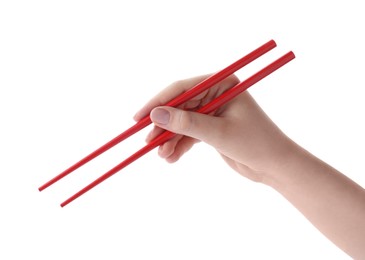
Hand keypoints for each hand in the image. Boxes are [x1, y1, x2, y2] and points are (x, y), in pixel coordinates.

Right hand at [134, 74, 293, 182]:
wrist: (275, 166)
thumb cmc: (256, 144)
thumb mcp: (219, 133)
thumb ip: (188, 123)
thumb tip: (156, 115)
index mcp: (222, 84)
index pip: (182, 88)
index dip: (158, 102)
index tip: (140, 117)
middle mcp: (216, 94)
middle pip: (179, 106)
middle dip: (164, 126)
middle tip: (149, 142)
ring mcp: (212, 112)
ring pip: (182, 122)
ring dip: (170, 140)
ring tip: (163, 156)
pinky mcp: (211, 128)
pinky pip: (189, 134)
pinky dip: (180, 146)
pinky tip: (172, 158)